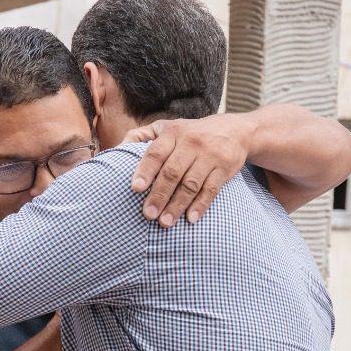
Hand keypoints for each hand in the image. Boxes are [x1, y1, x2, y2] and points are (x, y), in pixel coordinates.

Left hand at [126, 113, 249, 226]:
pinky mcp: (225, 167)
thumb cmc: (191, 133)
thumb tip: (115, 149)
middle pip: (172, 172)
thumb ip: (141, 136)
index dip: (145, 171)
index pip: (156, 153)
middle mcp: (191, 142)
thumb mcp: (167, 127)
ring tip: (165, 222)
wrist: (235, 130)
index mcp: (173, 133)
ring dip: (177, 205)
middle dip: (159, 195)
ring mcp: (210, 155)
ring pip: (191, 183)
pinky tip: (190, 219)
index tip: (135, 189)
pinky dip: (201, 205)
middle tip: (148, 215)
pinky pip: (211, 189)